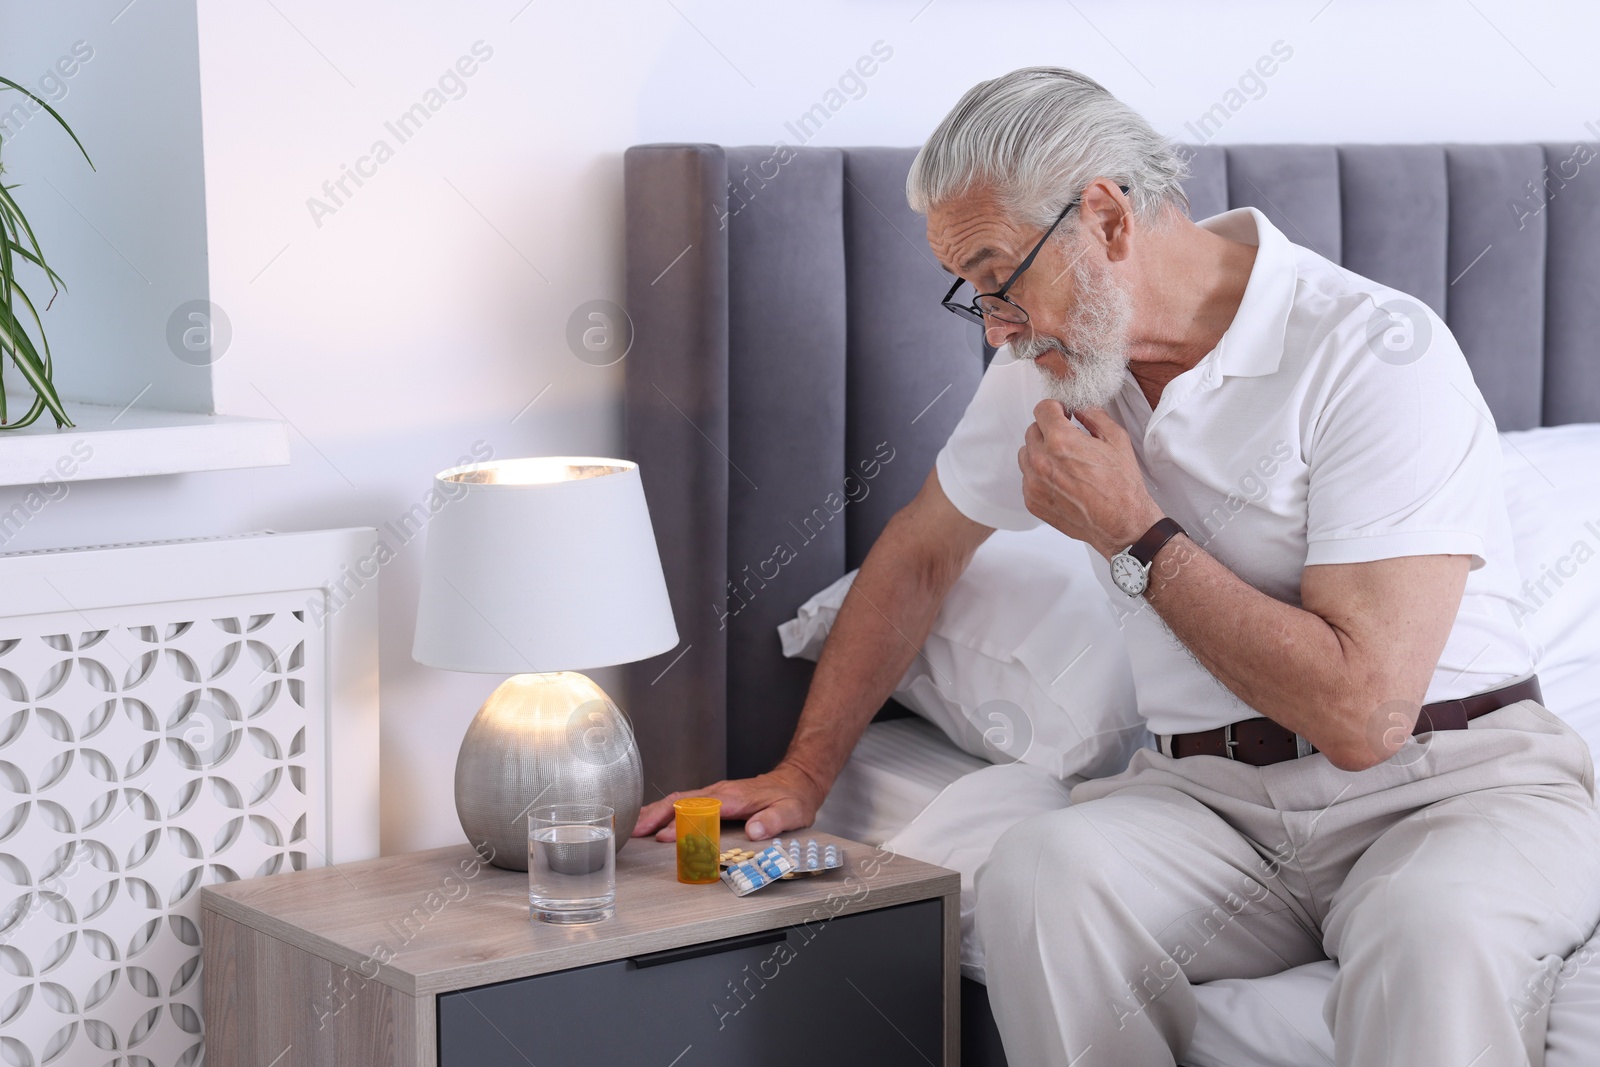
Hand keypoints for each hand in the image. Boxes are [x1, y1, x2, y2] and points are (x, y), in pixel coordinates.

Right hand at [632, 762, 824, 842]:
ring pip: (678, 800)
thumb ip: (774, 821)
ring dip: (655, 812)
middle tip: (634, 831)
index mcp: (734, 797)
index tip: (663, 837)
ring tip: (634, 827)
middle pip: (680, 801)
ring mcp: (715, 793)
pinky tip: (654, 819)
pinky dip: (665, 809)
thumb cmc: (793, 798)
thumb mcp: (791, 812)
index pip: (700, 810)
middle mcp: (720, 792)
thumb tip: (755, 830)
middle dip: (655, 815)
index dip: (680, 823)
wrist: (798, 780)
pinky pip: (684, 801)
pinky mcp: (714, 797)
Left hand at [1018, 403, 1162, 558]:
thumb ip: (1095, 416)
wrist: (1121, 523)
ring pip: (1026, 454)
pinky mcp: (1032, 501)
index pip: (1042, 409)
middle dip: (1049, 430)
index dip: (1055, 408)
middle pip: (1032, 431)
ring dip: (1041, 452)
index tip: (1062, 414)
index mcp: (1061, 441)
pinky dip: (1040, 475)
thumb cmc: (1122, 486)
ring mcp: (1034, 483)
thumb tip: (1081, 409)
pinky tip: (1061, 480)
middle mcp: (1042, 462)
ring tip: (1064, 461)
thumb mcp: (1116, 439)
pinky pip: (1027, 478)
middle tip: (1068, 439)